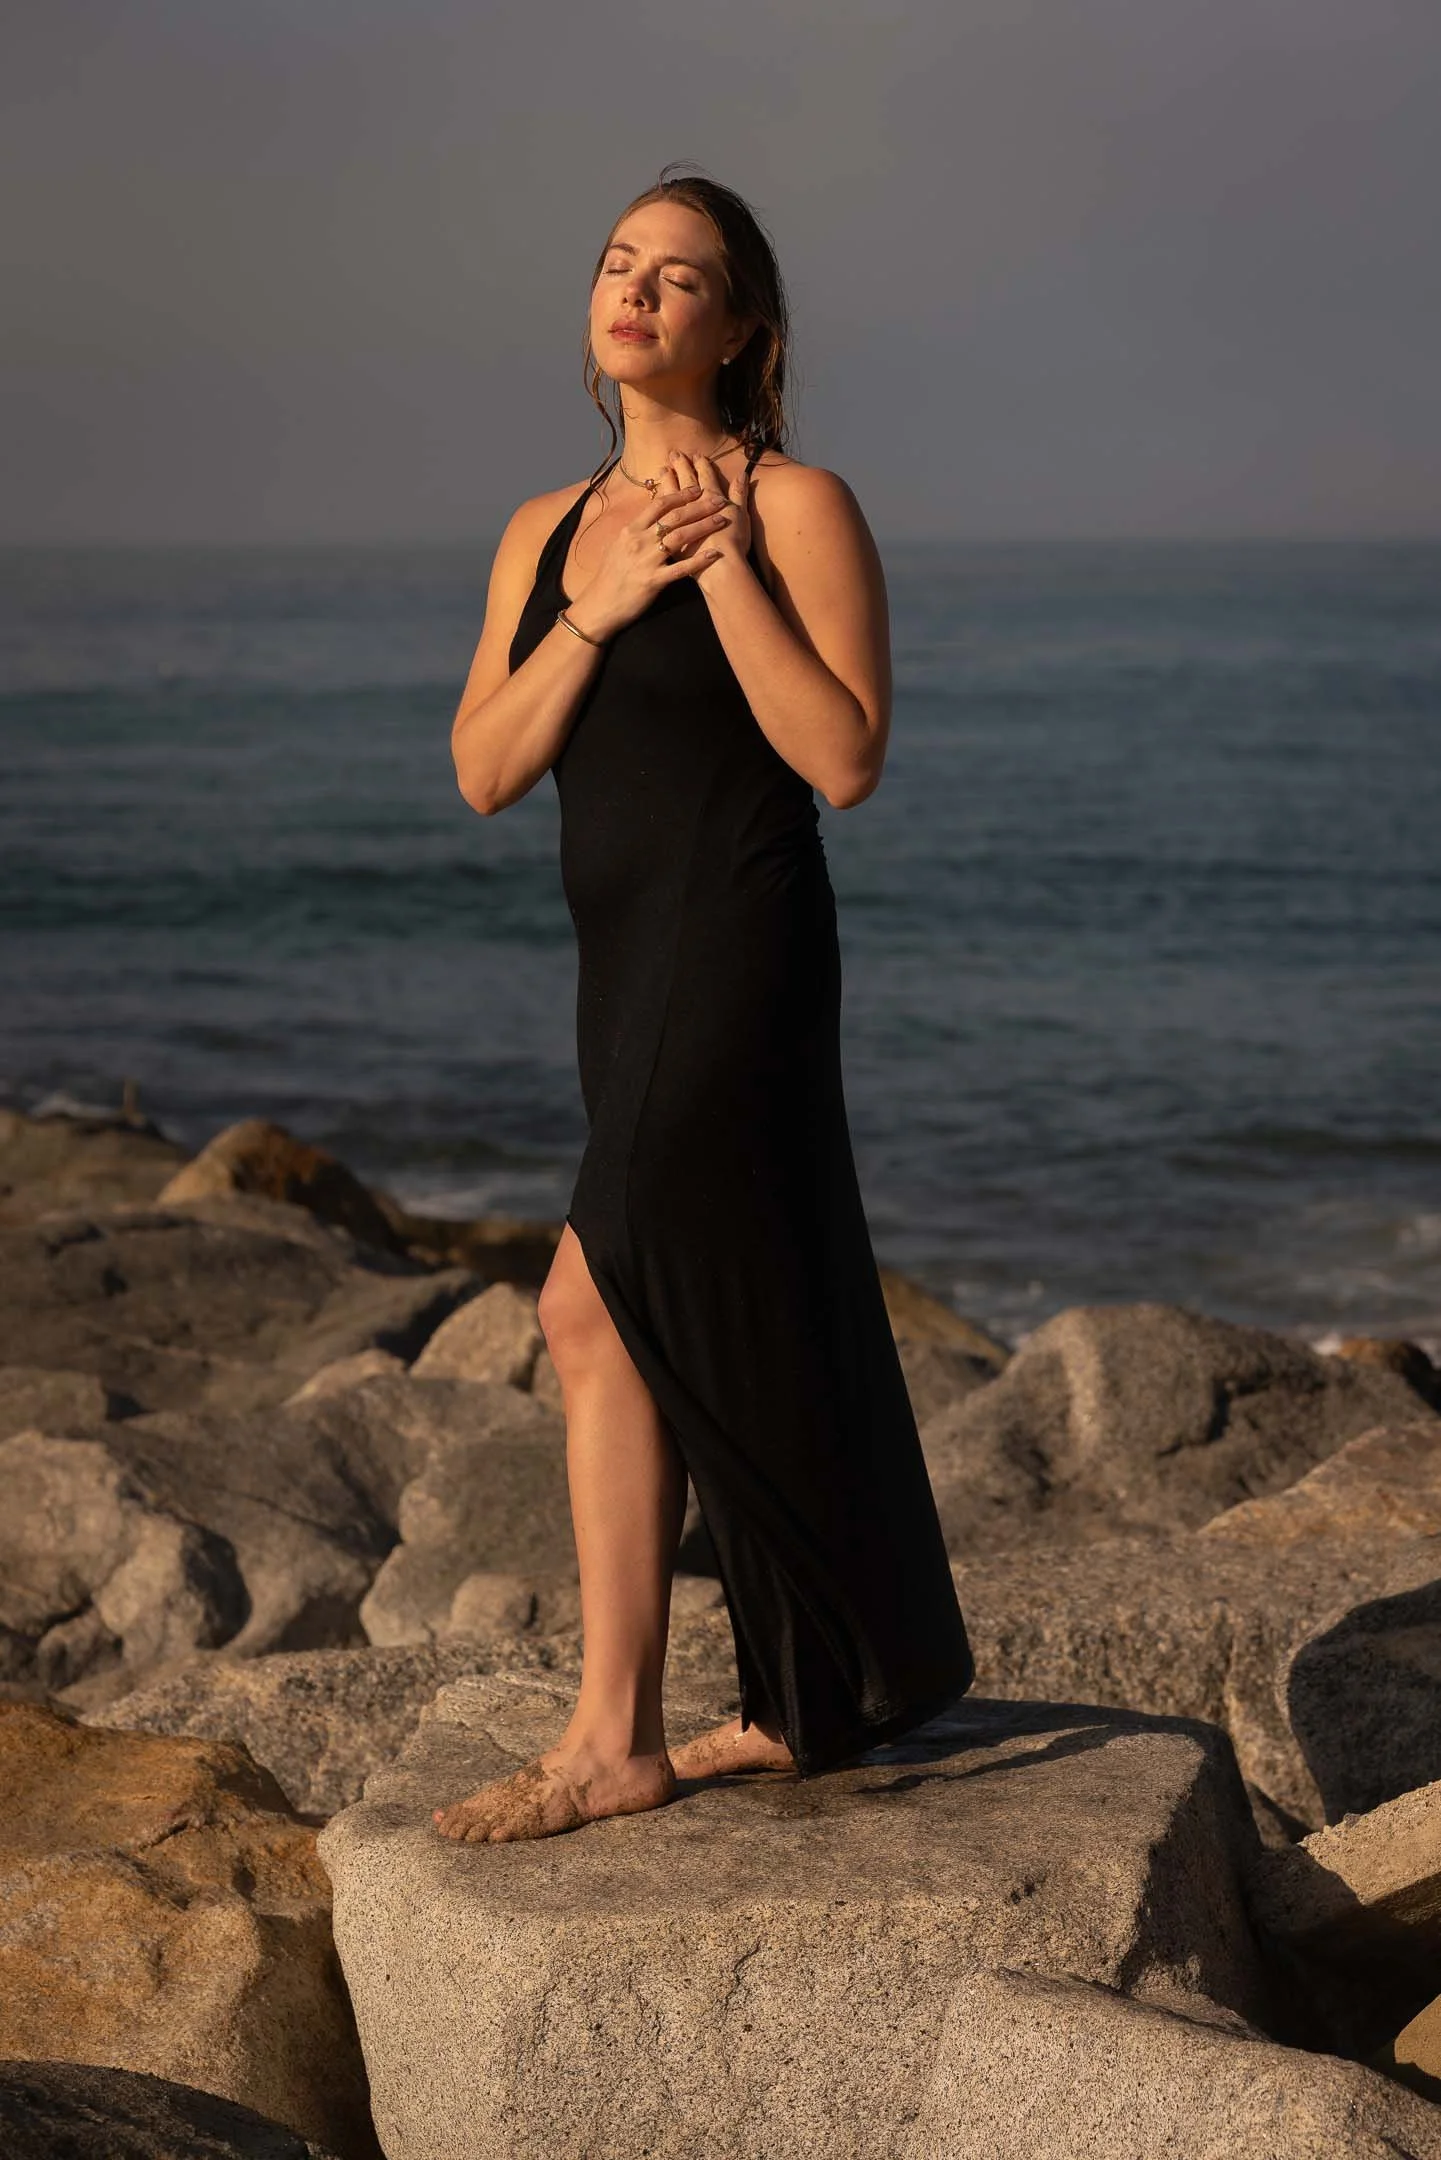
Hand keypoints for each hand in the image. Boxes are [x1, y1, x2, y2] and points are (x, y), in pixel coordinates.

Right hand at [565, 481, 730, 644]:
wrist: (599, 605)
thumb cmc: (609, 578)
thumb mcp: (617, 547)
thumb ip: (634, 533)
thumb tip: (647, 520)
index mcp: (631, 530)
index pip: (659, 505)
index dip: (681, 494)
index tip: (698, 489)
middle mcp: (639, 541)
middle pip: (674, 517)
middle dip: (699, 506)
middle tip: (719, 500)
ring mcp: (646, 561)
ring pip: (680, 537)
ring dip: (704, 526)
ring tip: (722, 520)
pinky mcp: (653, 581)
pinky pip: (681, 569)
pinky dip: (700, 560)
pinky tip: (715, 554)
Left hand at [662, 449, 751, 586]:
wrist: (719, 568)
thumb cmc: (734, 542)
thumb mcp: (741, 516)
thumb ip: (740, 494)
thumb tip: (743, 474)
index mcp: (711, 497)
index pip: (705, 476)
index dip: (700, 464)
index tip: (695, 454)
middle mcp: (692, 505)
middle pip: (685, 481)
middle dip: (680, 466)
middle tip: (673, 454)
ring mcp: (678, 519)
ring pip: (670, 494)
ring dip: (667, 481)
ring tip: (662, 470)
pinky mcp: (669, 534)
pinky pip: (660, 516)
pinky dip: (658, 504)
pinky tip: (653, 500)